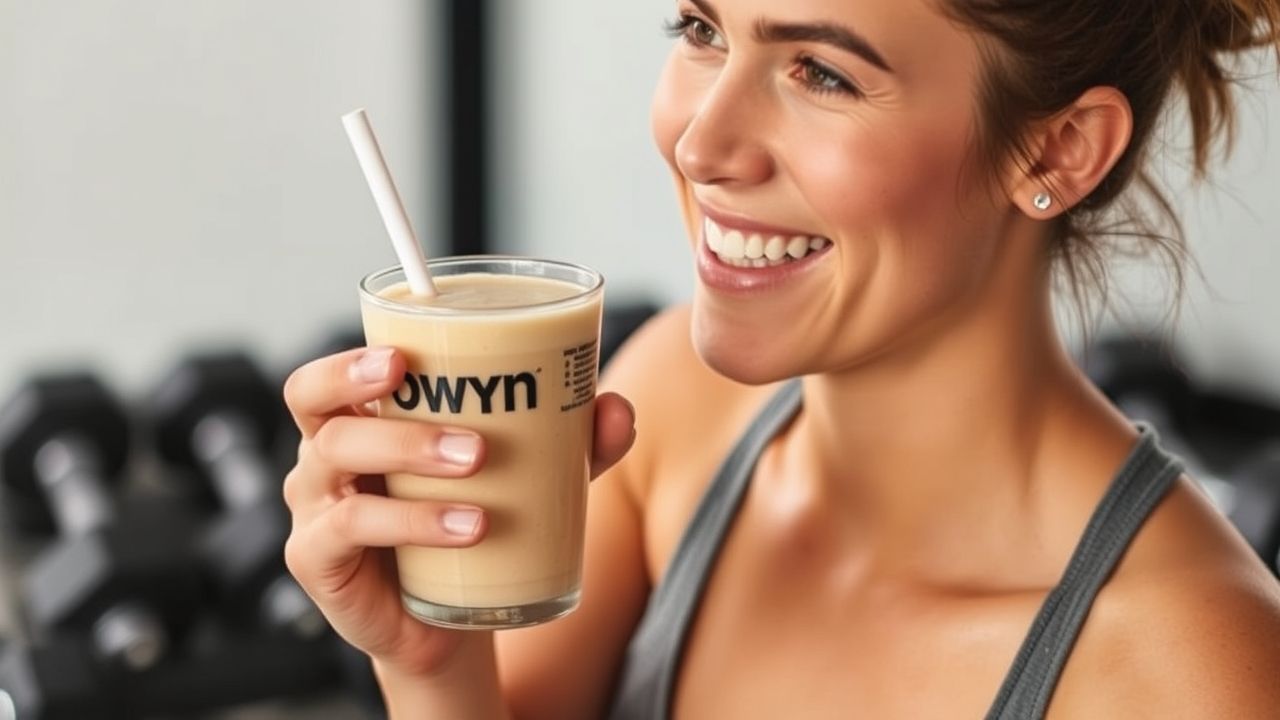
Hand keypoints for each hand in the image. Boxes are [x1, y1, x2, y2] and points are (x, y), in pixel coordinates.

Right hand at [281, 346, 635, 676]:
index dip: (350, 358)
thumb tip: (613, 409)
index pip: (329, 373)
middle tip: (443, 393)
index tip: (404, 354)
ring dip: (410, 451)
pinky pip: (348, 529)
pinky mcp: (319, 560)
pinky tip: (467, 528)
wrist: (457, 622)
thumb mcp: (529, 477)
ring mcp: (315, 508)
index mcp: (361, 420)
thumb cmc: (475, 528)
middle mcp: (326, 456)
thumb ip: (571, 441)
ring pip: (336, 456)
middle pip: (313, 400)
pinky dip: (412, 522)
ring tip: (478, 465)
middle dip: (368, 387)